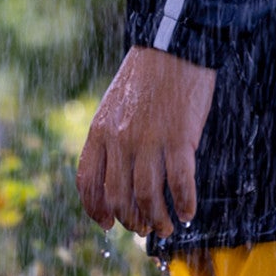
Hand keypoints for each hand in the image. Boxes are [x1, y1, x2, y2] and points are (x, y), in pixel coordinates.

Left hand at [76, 45, 215, 237]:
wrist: (174, 47)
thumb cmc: (146, 75)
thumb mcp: (114, 105)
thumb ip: (110, 137)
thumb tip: (117, 174)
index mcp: (100, 131)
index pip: (88, 182)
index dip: (96, 210)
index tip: (108, 223)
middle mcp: (120, 140)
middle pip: (119, 197)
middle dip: (131, 220)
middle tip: (143, 227)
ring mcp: (149, 140)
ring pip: (148, 197)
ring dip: (158, 220)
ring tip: (166, 227)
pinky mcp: (179, 138)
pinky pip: (180, 183)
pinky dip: (184, 204)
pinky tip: (187, 212)